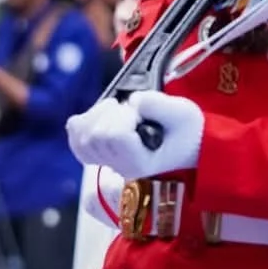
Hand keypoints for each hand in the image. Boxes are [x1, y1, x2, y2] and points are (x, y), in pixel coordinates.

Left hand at [66, 91, 203, 176]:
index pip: (115, 136)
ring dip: (97, 116)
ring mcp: (109, 163)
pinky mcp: (101, 155)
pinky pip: (77, 143)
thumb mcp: (184, 114)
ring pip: (82, 138)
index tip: (141, 113)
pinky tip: (94, 116)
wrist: (190, 147)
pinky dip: (80, 125)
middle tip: (131, 111)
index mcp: (141, 162)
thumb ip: (159, 106)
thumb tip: (133, 101)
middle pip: (96, 136)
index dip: (125, 115)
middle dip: (111, 114)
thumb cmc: (188, 132)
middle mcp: (121, 167)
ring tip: (117, 110)